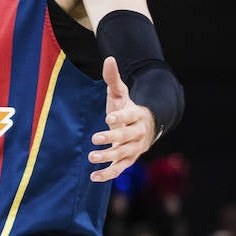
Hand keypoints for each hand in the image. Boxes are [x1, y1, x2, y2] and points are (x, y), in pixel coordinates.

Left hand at [90, 57, 155, 181]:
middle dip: (112, 138)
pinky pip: (120, 169)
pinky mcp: (129, 160)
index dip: (121, 118)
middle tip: (95, 139)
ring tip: (92, 157)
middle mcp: (138, 133)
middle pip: (127, 137)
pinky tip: (93, 177)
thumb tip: (109, 59)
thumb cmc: (127, 108)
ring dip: (108, 158)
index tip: (108, 117)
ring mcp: (135, 149)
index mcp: (137, 115)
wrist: (143, 127)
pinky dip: (108, 174)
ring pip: (123, 155)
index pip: (130, 116)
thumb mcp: (121, 93)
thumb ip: (113, 79)